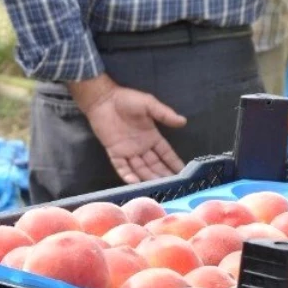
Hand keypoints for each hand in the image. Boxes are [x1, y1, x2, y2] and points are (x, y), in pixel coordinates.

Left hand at [69, 74, 187, 183]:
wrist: (104, 100)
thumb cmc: (127, 100)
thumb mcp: (149, 104)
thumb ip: (164, 114)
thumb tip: (183, 122)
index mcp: (151, 136)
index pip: (165, 153)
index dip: (173, 162)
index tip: (183, 172)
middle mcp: (141, 147)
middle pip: (154, 165)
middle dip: (163, 175)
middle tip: (173, 186)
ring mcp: (127, 151)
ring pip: (140, 168)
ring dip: (148, 178)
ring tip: (157, 188)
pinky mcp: (114, 152)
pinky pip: (121, 167)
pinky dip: (127, 175)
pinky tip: (135, 183)